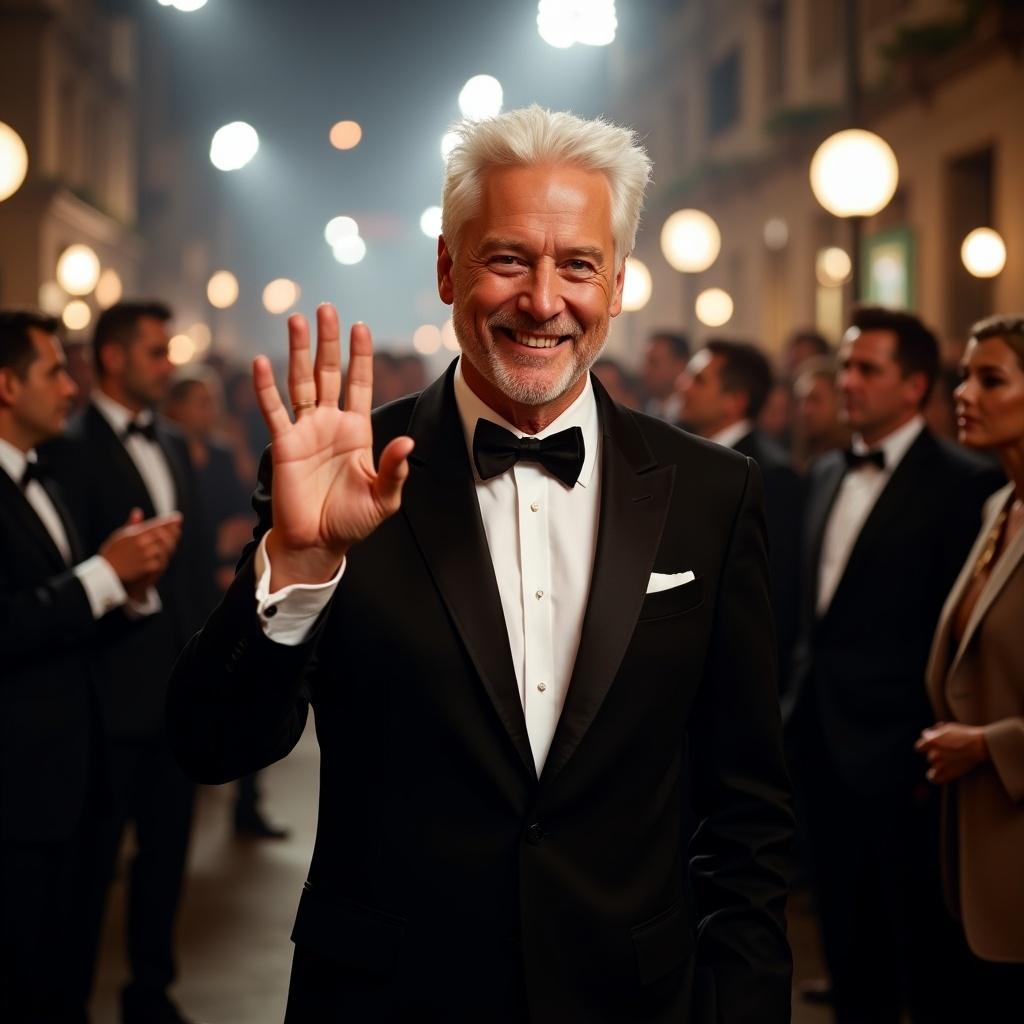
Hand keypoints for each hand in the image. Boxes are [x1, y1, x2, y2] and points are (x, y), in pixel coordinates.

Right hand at [100, 508, 182, 586]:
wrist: (105, 573)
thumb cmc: (111, 553)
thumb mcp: (119, 536)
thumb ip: (131, 524)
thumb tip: (138, 511)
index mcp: (135, 534)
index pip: (156, 525)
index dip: (169, 521)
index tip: (177, 517)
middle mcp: (142, 544)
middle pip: (164, 535)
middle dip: (172, 531)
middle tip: (177, 529)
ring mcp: (145, 556)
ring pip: (164, 548)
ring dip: (170, 544)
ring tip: (174, 540)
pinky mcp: (146, 567)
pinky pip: (161, 561)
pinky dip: (164, 557)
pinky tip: (167, 554)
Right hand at [253, 304, 413, 586]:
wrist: (318, 543)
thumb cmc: (352, 522)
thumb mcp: (383, 498)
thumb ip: (394, 469)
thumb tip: (408, 443)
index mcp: (357, 431)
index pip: (360, 383)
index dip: (361, 356)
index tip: (361, 326)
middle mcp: (330, 424)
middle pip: (329, 373)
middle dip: (329, 341)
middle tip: (326, 307)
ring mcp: (305, 431)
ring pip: (300, 382)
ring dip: (299, 352)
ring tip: (297, 320)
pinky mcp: (283, 444)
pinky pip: (273, 410)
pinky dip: (265, 387)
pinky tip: (261, 361)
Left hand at [915, 721, 989, 783]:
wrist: (979, 745)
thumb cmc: (964, 734)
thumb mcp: (946, 728)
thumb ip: (934, 732)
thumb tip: (926, 735)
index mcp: (930, 742)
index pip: (919, 747)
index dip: (926, 745)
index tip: (933, 745)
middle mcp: (933, 754)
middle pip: (929, 756)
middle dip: (936, 753)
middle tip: (948, 751)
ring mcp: (940, 766)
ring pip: (934, 765)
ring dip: (939, 763)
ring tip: (950, 759)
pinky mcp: (948, 774)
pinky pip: (934, 779)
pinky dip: (933, 777)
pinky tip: (935, 774)